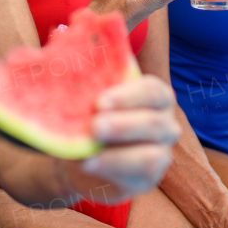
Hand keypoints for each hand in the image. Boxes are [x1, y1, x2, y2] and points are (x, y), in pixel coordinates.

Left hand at [64, 76, 180, 201]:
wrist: (81, 155)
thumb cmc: (88, 114)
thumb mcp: (86, 95)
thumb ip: (85, 78)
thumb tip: (62, 47)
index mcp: (154, 95)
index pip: (151, 92)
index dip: (128, 96)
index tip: (99, 102)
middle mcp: (164, 123)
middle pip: (153, 124)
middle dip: (123, 126)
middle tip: (95, 126)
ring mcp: (161, 153)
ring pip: (151, 156)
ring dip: (118, 155)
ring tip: (88, 153)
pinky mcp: (149, 180)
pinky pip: (139, 178)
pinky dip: (112, 171)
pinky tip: (88, 165)